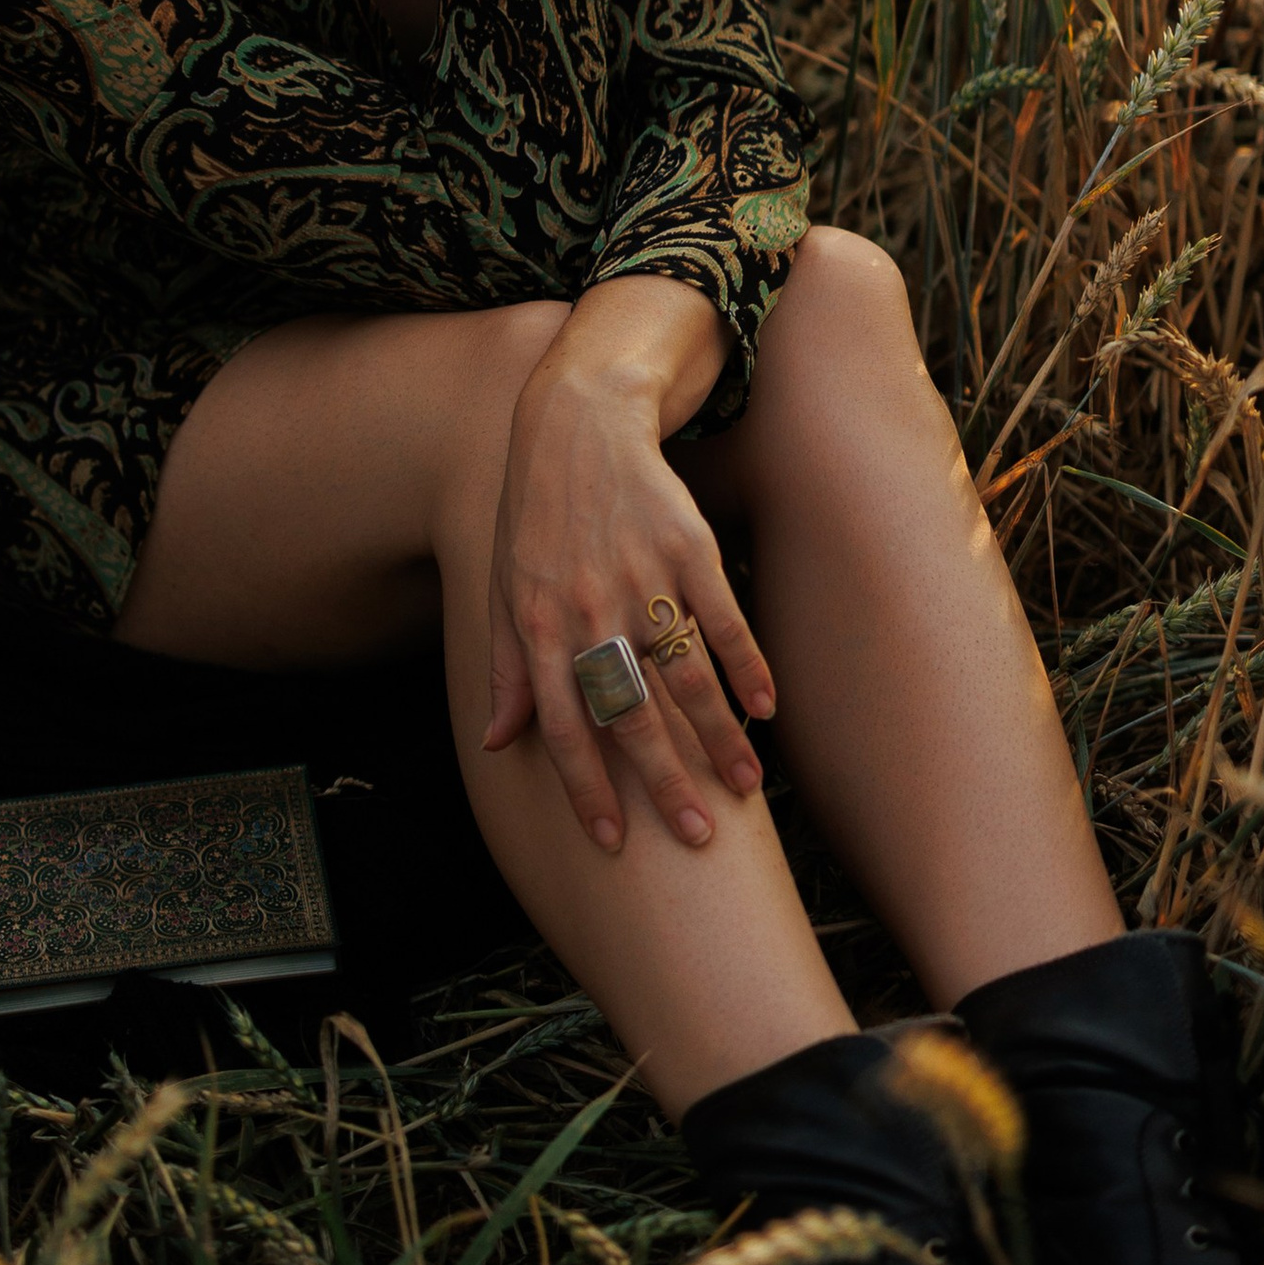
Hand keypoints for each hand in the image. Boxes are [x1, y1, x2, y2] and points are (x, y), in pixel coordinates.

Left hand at [483, 308, 775, 853]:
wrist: (577, 423)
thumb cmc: (535, 516)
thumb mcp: (504, 589)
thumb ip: (504, 669)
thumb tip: (495, 741)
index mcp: (538, 627)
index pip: (562, 726)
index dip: (586, 788)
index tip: (612, 842)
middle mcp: (589, 610)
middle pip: (631, 714)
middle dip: (664, 783)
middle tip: (698, 840)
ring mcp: (642, 579)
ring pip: (685, 676)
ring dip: (719, 738)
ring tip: (745, 787)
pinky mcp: (687, 547)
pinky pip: (723, 619)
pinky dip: (748, 666)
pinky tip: (768, 709)